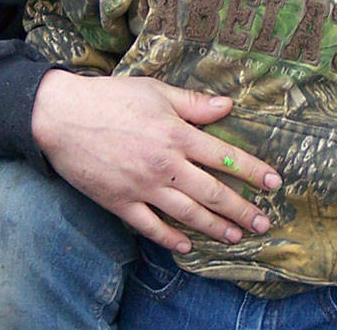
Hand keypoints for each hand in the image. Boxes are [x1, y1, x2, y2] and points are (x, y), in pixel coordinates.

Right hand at [31, 70, 280, 252]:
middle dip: (241, 209)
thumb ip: (193, 103)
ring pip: (187, 214)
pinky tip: (187, 246)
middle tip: (263, 222)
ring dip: (215, 228)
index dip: (252, 171)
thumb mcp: (156, 91)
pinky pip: (150, 227)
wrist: (62, 116)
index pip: (224, 156)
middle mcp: (165, 165)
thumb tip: (228, 106)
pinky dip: (170, 238)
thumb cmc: (111, 98)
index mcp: (177, 135)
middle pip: (212, 193)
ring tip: (236, 236)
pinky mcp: (120, 202)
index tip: (273, 183)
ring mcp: (143, 187)